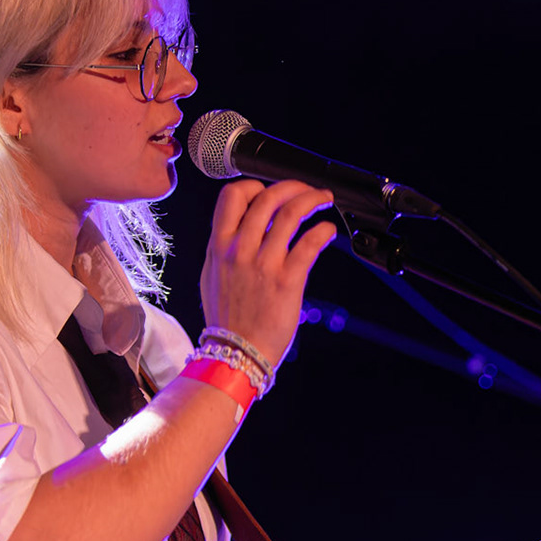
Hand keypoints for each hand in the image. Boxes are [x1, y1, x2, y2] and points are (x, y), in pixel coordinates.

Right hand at [199, 179, 340, 365]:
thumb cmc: (228, 319)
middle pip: (266, 197)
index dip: (255, 186)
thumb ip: (224, 248)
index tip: (271, 192)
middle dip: (293, 186)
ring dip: (312, 199)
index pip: (232, 195)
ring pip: (290, 213)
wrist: (236, 354)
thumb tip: (238, 228)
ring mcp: (263, 263)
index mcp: (218, 245)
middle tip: (308, 191)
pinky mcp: (287, 280)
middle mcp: (239, 249)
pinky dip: (323, 231)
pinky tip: (328, 230)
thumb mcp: (212, 275)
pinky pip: (308, 244)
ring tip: (324, 200)